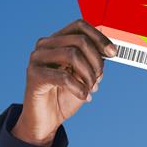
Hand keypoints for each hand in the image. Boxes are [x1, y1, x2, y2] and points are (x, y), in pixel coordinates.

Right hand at [13, 19, 116, 145]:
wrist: (47, 120)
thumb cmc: (65, 97)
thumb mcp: (84, 76)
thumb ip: (93, 61)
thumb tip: (107, 51)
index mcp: (57, 41)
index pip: (80, 26)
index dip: (99, 37)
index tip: (113, 53)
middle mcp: (45, 45)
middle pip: (79, 41)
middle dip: (96, 61)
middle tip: (99, 80)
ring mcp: (37, 58)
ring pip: (72, 55)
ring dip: (88, 75)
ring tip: (91, 89)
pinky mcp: (33, 75)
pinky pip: (64, 77)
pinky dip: (79, 88)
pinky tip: (84, 97)